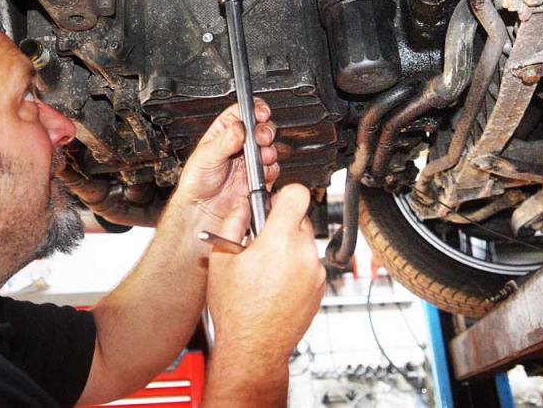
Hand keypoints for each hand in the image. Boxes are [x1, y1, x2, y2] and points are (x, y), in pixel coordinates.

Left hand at [172, 98, 278, 225]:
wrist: (203, 210)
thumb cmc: (197, 181)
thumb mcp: (206, 156)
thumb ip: (224, 142)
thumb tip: (239, 128)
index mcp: (226, 132)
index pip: (244, 113)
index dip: (255, 110)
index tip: (261, 113)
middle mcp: (241, 144)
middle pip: (262, 128)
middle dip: (266, 130)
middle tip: (261, 136)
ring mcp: (252, 160)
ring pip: (270, 147)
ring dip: (269, 150)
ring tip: (260, 156)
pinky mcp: (260, 177)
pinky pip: (273, 169)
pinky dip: (270, 169)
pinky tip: (261, 172)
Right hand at [207, 184, 324, 359]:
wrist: (254, 348)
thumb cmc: (236, 310)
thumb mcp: (221, 260)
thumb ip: (234, 224)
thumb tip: (242, 206)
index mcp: (280, 240)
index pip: (298, 194)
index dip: (284, 194)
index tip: (273, 201)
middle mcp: (304, 253)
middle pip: (300, 218)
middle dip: (281, 224)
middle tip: (260, 241)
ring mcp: (315, 272)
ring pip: (304, 242)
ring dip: (288, 247)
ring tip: (264, 268)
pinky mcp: (320, 287)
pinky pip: (309, 264)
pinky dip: (295, 266)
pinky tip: (275, 283)